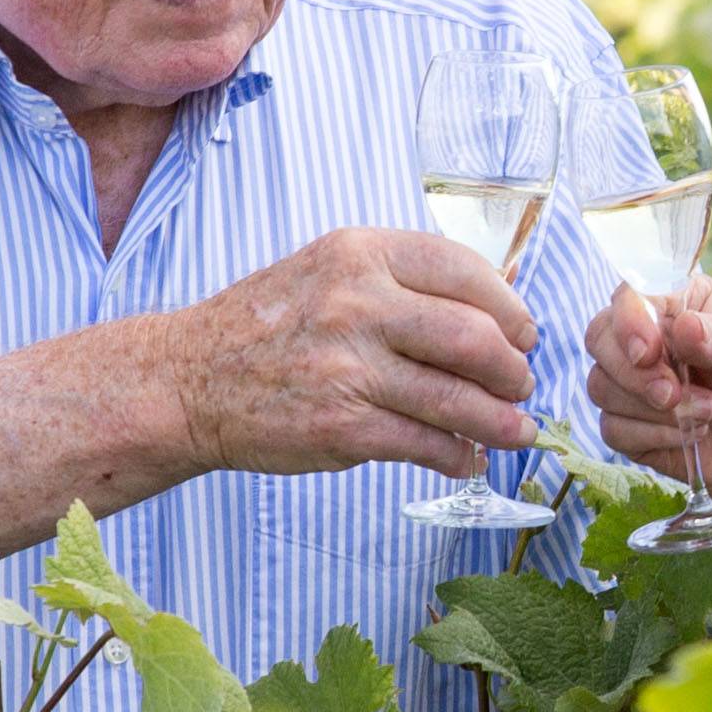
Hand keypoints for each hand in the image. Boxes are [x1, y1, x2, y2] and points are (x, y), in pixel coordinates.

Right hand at [157, 228, 541, 478]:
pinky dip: (460, 456)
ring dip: (502, 422)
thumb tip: (495, 312)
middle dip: (514, 371)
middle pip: (476, 339)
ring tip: (516, 431)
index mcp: (361, 254)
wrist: (188, 381)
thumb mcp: (330, 271)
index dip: (511, 310)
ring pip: (460, 400)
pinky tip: (467, 457)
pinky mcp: (343, 429)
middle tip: (521, 386)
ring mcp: (350, 369)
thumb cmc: (267, 327)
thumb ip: (403, 283)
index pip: (467, 273)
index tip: (523, 334)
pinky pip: (428, 445)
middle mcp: (357, 304)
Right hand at [585, 276, 711, 528]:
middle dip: (632, 371)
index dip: (629, 322)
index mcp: (679, 304)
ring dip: (651, 408)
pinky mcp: (635, 431)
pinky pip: (612, 429)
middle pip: (600, 338)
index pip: (629, 298)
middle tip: (671, 393)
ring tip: (708, 413)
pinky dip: (651, 435)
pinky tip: (692, 437)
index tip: (649, 352)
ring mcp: (637, 386)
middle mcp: (651, 340)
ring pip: (601, 386)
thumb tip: (683, 327)